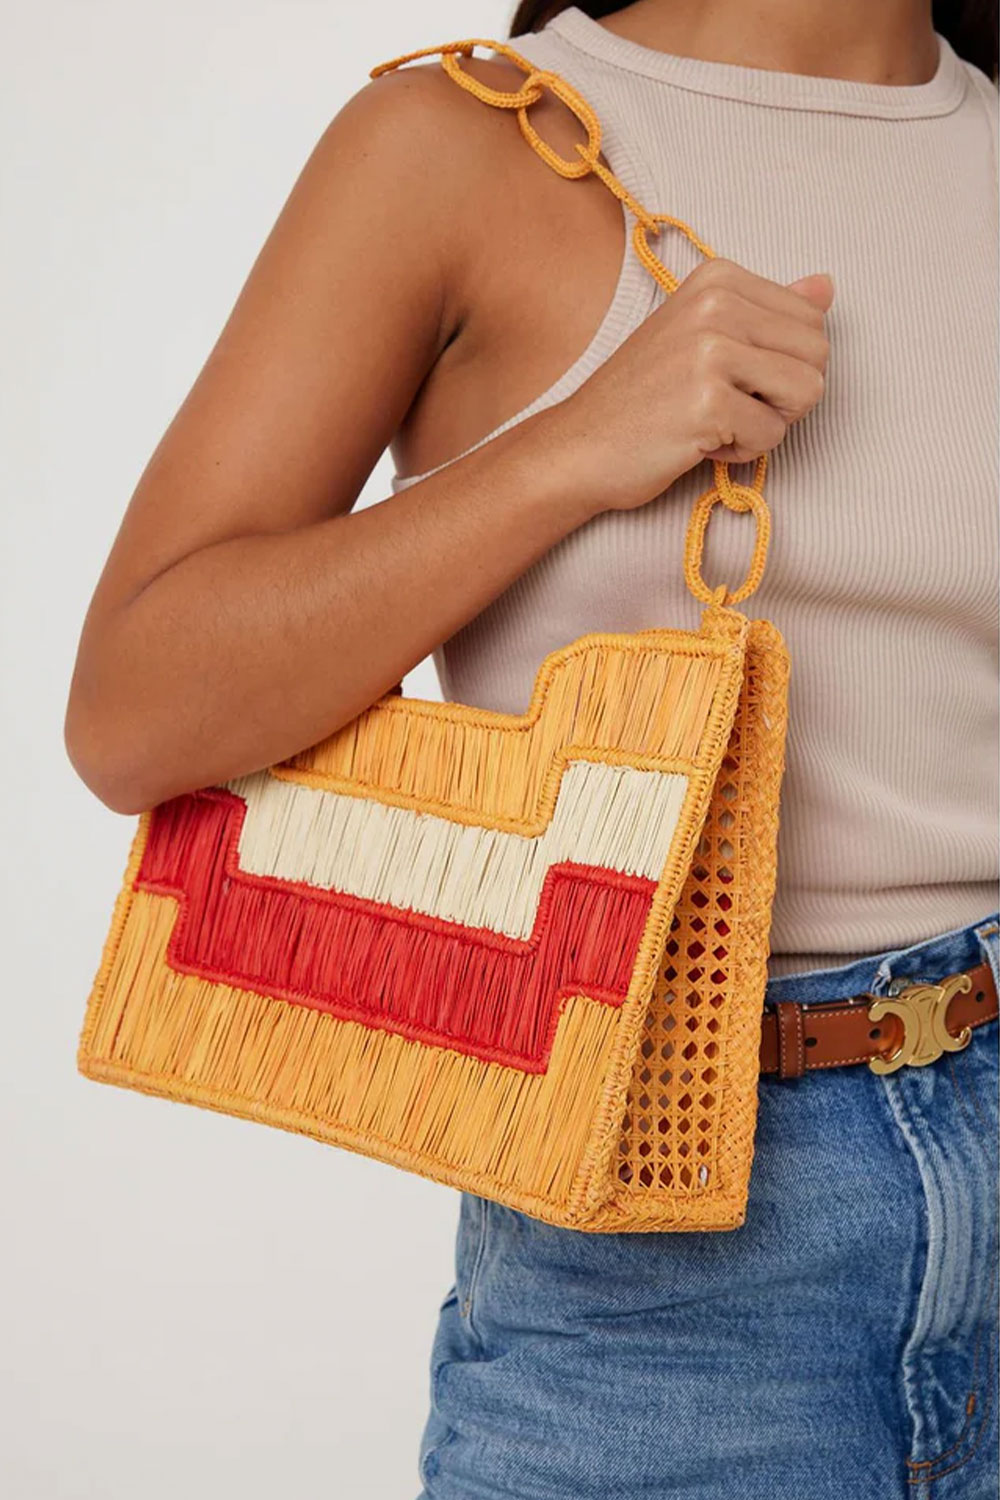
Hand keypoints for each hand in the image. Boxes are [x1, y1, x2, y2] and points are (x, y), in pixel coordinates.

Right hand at [544, 256, 833, 514]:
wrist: (580, 445)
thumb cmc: (643, 398)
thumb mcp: (704, 336)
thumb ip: (770, 310)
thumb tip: (827, 285)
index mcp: (719, 278)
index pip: (812, 321)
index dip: (780, 365)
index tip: (728, 377)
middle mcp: (717, 303)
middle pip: (818, 356)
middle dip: (782, 395)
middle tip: (726, 404)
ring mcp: (711, 350)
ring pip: (806, 394)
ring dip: (766, 423)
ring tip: (716, 421)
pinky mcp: (708, 401)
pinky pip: (772, 436)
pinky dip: (740, 452)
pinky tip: (699, 442)